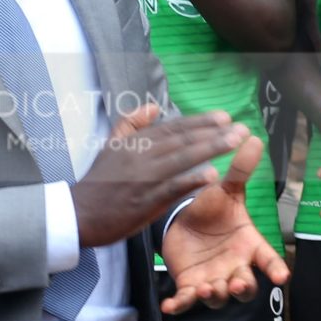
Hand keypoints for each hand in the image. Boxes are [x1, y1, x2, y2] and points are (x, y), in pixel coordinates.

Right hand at [74, 102, 247, 247]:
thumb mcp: (110, 144)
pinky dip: (192, 180)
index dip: (200, 122)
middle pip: (183, 140)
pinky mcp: (145, 201)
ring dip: (210, 149)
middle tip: (241, 128)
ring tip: (235, 143)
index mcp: (136, 142)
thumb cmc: (98, 182)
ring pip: (182, 159)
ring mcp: (144, 178)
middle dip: (214, 133)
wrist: (79, 214)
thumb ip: (132, 122)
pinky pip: (172, 187)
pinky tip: (212, 175)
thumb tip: (155, 105)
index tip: (224, 117)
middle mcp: (142, 156)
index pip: (173, 127)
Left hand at [158, 130, 287, 311]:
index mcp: (248, 244)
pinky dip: (179, 305)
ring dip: (214, 295)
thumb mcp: (226, 188)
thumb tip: (253, 138)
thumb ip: (240, 168)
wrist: (184, 220)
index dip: (276, 268)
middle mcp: (234, 266)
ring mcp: (213, 279)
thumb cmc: (213, 207)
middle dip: (243, 288)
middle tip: (237, 283)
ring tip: (205, 287)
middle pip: (246, 286)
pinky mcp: (189, 285)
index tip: (283, 276)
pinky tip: (169, 305)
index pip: (268, 258)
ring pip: (218, 297)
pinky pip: (186, 301)